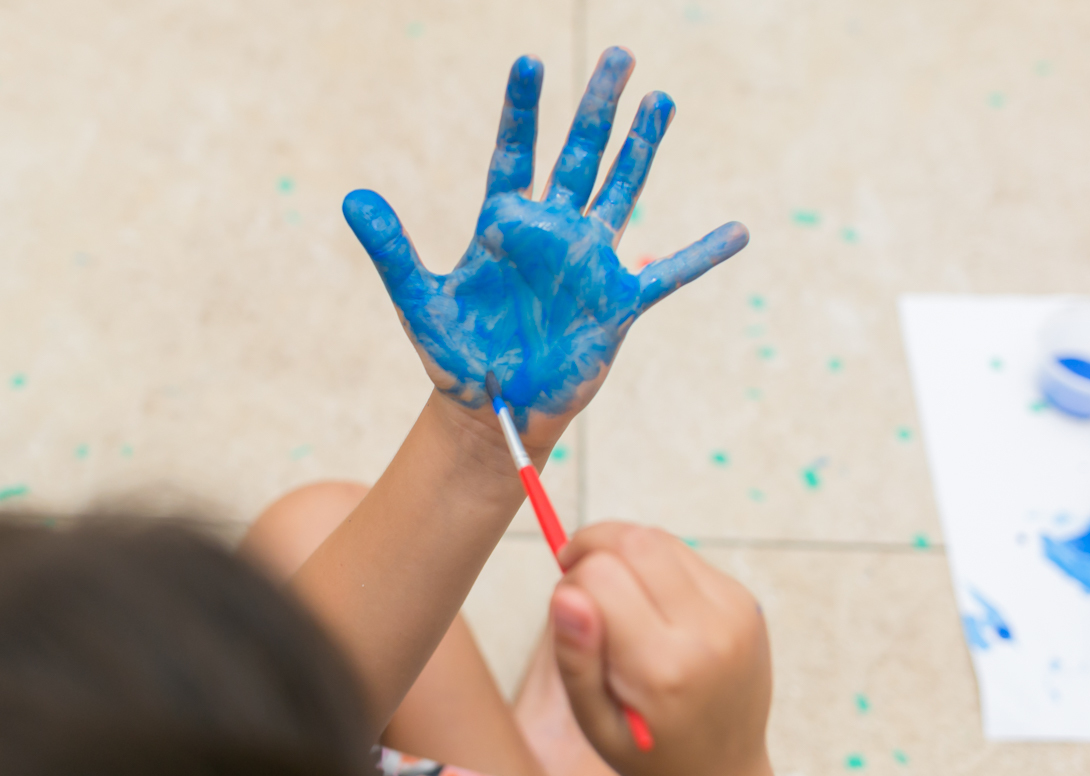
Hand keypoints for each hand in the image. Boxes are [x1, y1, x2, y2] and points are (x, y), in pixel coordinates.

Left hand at [342, 47, 748, 448]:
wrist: (492, 407)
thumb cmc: (457, 354)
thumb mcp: (419, 300)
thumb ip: (392, 248)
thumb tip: (351, 195)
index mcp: (503, 225)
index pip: (516, 153)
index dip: (523, 109)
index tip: (528, 61)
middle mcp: (552, 233)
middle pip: (579, 156)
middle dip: (597, 107)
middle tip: (620, 55)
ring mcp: (589, 264)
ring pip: (622, 192)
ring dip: (642, 149)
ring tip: (661, 100)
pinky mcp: (617, 303)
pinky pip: (668, 273)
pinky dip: (701, 253)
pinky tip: (738, 231)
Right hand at [551, 523, 777, 775]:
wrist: (720, 775)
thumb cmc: (647, 748)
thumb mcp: (594, 721)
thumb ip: (576, 656)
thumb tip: (565, 593)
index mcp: (662, 668)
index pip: (600, 575)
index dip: (571, 578)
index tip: (567, 603)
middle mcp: (707, 633)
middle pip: (636, 541)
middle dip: (594, 545)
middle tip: (578, 577)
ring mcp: (734, 613)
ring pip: (661, 539)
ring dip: (627, 552)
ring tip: (615, 594)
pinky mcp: (745, 602)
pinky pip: (687, 555)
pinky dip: (658, 566)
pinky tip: (652, 604)